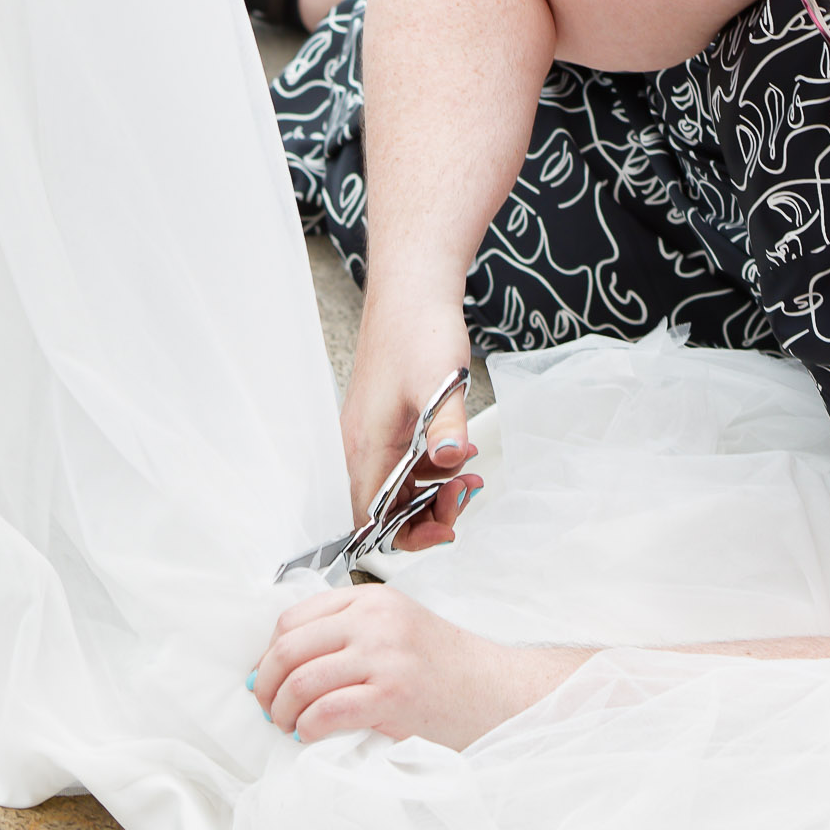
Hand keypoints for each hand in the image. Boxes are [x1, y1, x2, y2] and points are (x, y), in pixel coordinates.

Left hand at [249, 584, 589, 749]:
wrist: (495, 691)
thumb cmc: (445, 668)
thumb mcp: (396, 628)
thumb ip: (348, 633)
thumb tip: (280, 664)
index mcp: (370, 600)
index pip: (292, 618)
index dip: (269, 654)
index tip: (267, 678)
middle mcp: (374, 620)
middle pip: (289, 648)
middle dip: (267, 685)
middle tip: (268, 707)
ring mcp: (384, 656)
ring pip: (301, 680)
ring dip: (283, 711)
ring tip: (288, 725)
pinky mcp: (392, 694)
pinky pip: (326, 710)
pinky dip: (308, 727)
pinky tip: (311, 735)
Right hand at [339, 300, 480, 550]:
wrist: (412, 293)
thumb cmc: (419, 333)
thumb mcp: (440, 384)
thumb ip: (445, 427)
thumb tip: (449, 462)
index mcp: (367, 445)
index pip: (372, 518)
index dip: (407, 536)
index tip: (447, 528)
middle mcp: (359, 445)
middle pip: (384, 509)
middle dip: (427, 514)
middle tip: (465, 495)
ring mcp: (370, 433)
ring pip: (396, 487)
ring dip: (433, 490)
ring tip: (469, 474)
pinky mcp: (382, 422)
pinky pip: (402, 462)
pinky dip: (430, 467)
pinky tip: (458, 451)